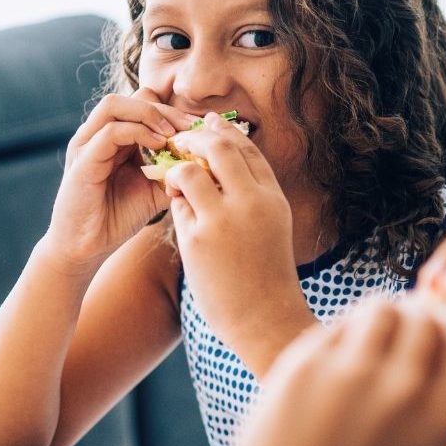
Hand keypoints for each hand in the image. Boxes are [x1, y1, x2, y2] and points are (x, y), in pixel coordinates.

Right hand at [42, 89, 196, 269]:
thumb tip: (203, 161)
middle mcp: (97, 134)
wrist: (86, 247)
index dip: (173, 111)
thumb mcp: (153, 191)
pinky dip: (137, 133)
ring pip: (115, 105)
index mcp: (115, 137)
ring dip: (149, 114)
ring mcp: (86, 144)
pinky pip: (110, 132)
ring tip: (173, 134)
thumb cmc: (116, 219)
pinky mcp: (82, 160)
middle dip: (166, 110)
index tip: (198, 129)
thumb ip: (172, 172)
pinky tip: (158, 148)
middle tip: (191, 127)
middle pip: (132, 98)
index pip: (144, 104)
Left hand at [163, 115, 301, 356]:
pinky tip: (177, 209)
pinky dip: (174, 202)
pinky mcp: (198, 240)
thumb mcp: (272, 227)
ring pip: (190, 171)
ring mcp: (223, 220)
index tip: (208, 125)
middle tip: (181, 141)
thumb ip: (253, 196)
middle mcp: (251, 202)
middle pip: (218, 147)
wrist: (265, 320)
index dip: (225, 132)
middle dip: (196, 138)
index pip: (247, 150)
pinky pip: (177, 206)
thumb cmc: (267, 276)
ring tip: (172, 177)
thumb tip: (223, 166)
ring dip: (177, 169)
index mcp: (272, 198)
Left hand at [225, 299, 445, 445]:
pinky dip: (338, 336)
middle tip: (395, 335)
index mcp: (441, 418)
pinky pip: (336, 328)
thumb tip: (442, 323)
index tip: (431, 339)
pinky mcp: (306, 366)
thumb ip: (434, 396)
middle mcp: (405, 390)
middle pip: (426, 317)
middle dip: (415, 318)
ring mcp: (354, 374)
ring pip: (382, 308)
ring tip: (365, 341)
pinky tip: (329, 365)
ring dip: (378, 317)